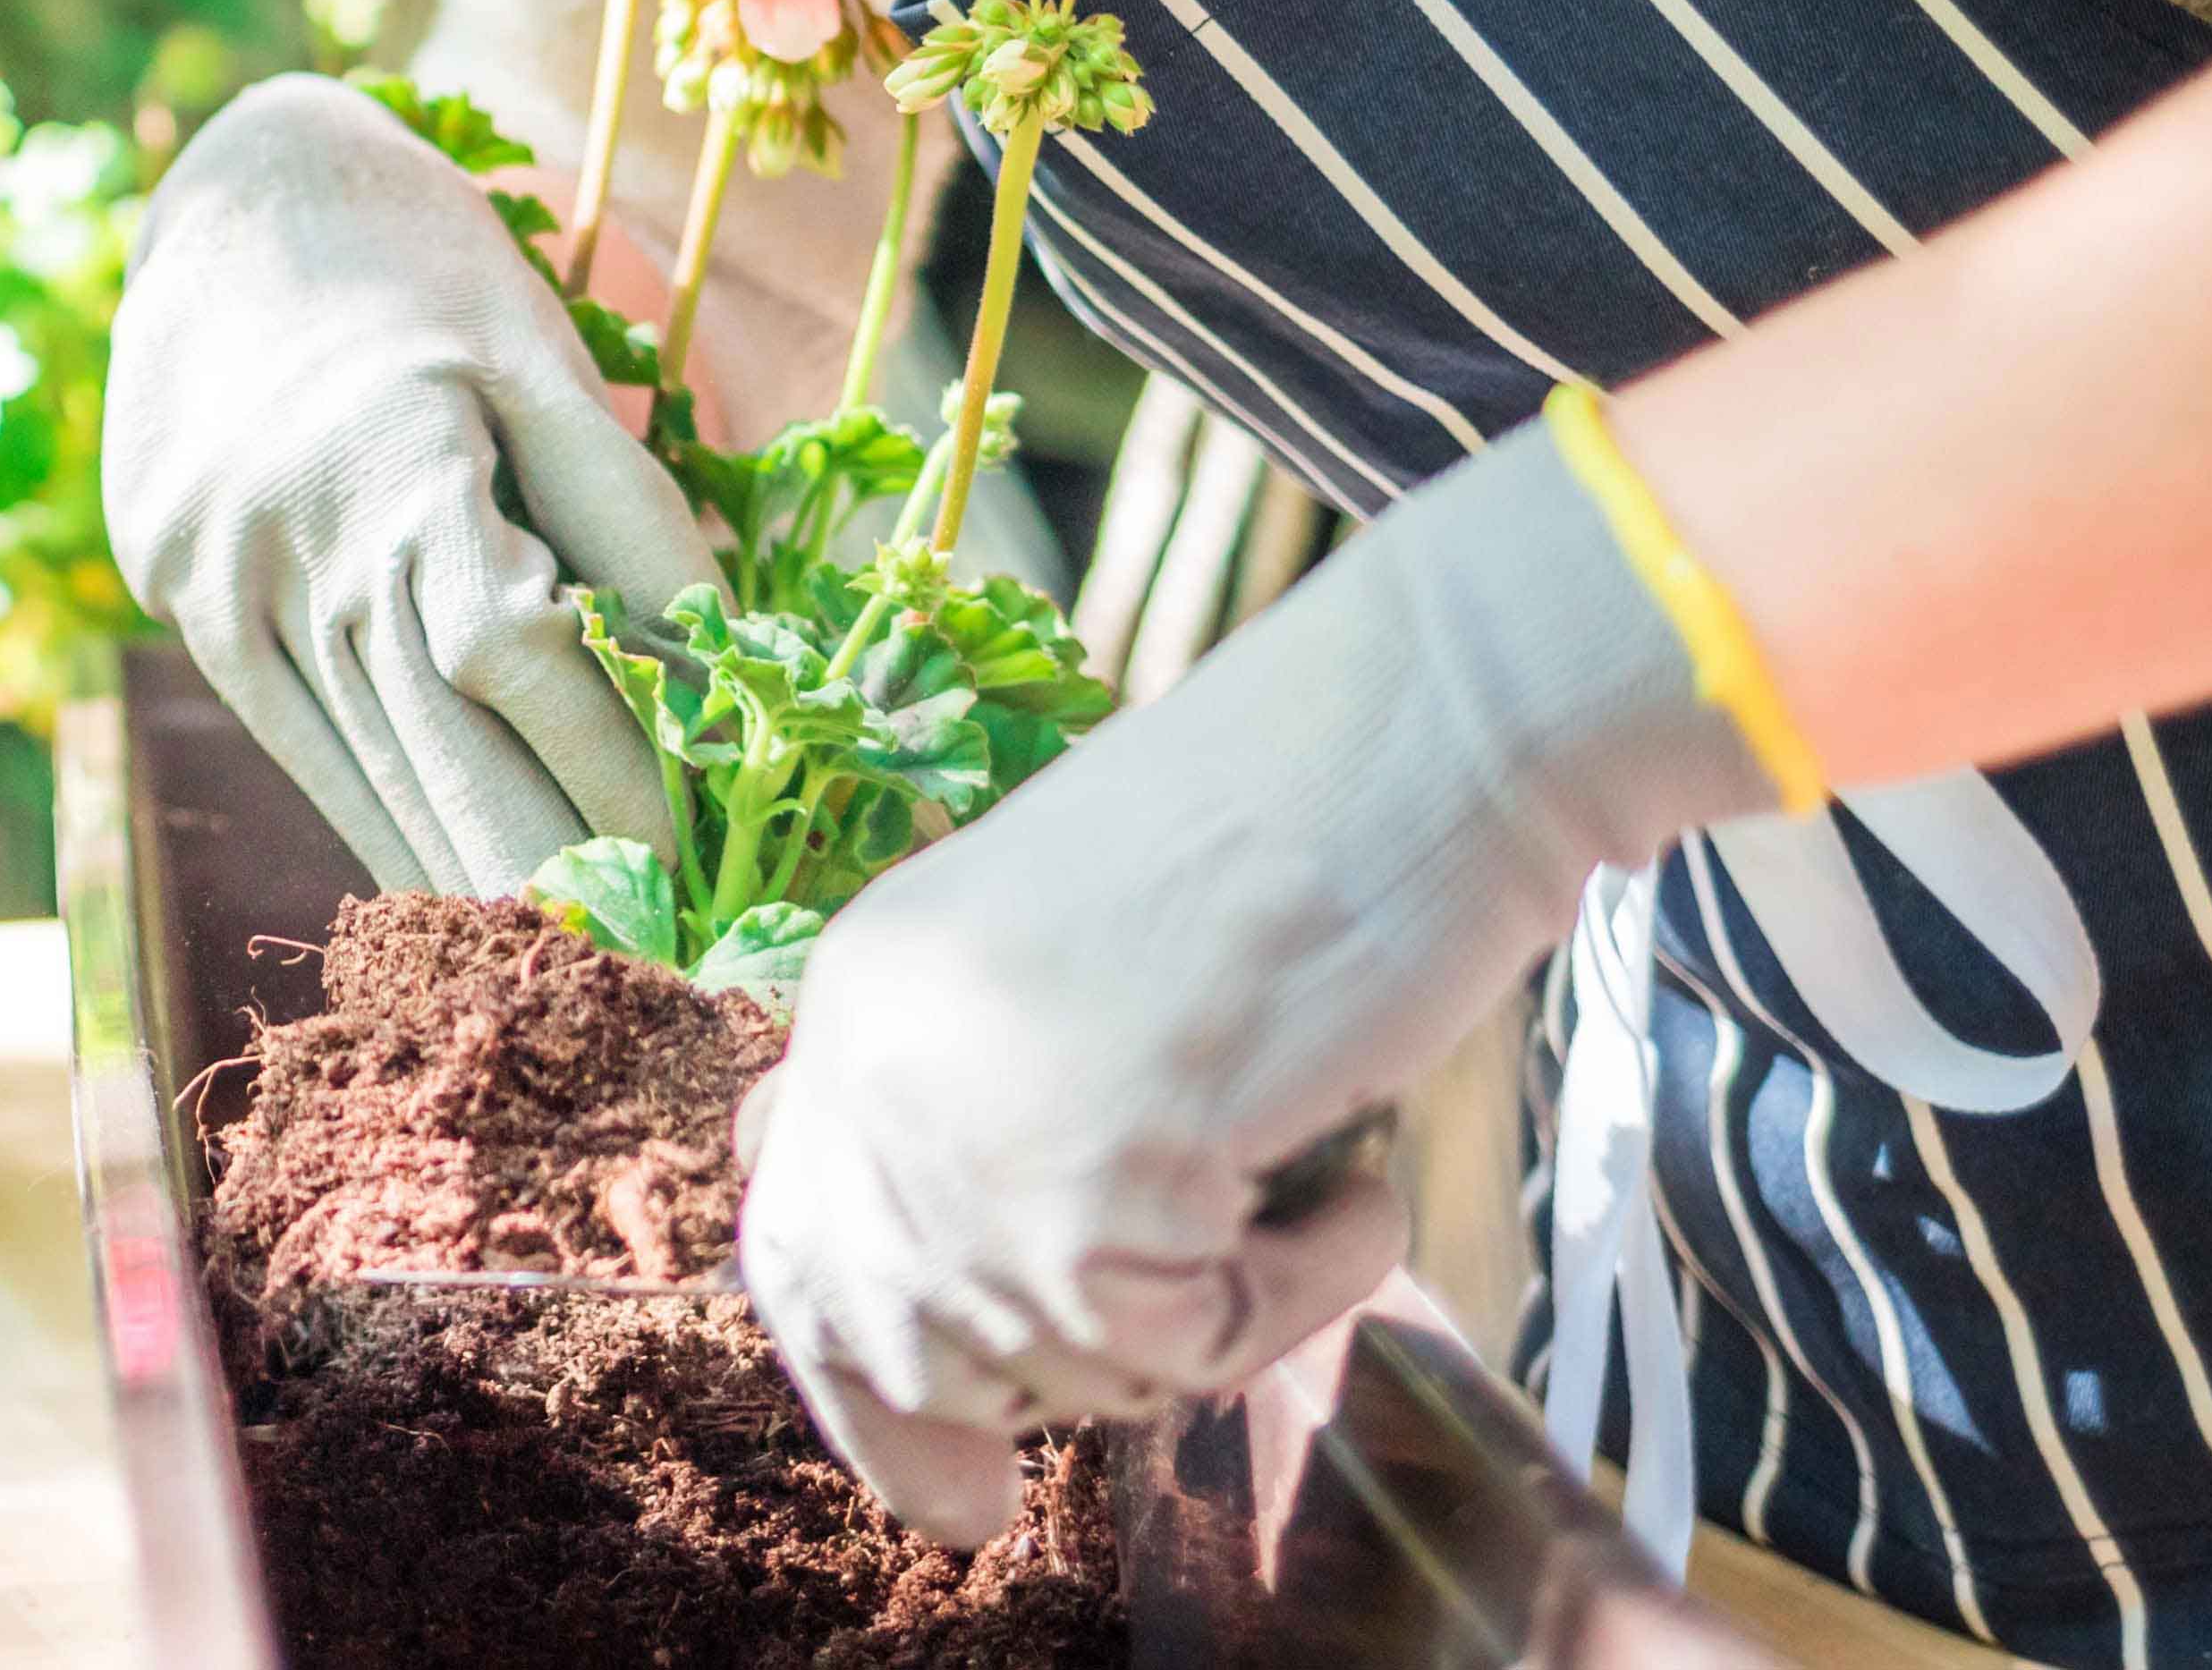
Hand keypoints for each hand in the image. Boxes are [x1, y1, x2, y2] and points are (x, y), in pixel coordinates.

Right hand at [103, 74, 720, 894]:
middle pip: (436, 745)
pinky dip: (383, 814)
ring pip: (362, 763)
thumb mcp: (543, 354)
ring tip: (576, 951)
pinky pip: (295, 739)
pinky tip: (455, 879)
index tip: (704, 856)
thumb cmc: (428, 270)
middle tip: (655, 965)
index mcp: (396, 456)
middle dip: (552, 869)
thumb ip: (628, 513)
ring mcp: (210, 573)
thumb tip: (723, 673)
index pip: (519, 657)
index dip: (613, 768)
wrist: (234, 196)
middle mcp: (286, 530)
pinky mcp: (172, 590)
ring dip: (471, 869)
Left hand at [736, 421, 1769, 1540]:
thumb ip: (978, 1093)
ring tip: (1299, 1159)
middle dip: (1027, 1393)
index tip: (950, 1487)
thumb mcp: (1068, 962)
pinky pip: (1206, 1345)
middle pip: (906, 1345)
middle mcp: (883, 1068)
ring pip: (1076, 1362)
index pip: (795, 1246)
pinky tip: (1354, 1168)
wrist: (1416, 724)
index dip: (858, 1382)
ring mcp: (974, 1137)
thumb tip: (920, 1287)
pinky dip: (1310, 1283)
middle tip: (1126, 1402)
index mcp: (867, 992)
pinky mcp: (1097, 1191)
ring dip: (1210, 1306)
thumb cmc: (1292, 823)